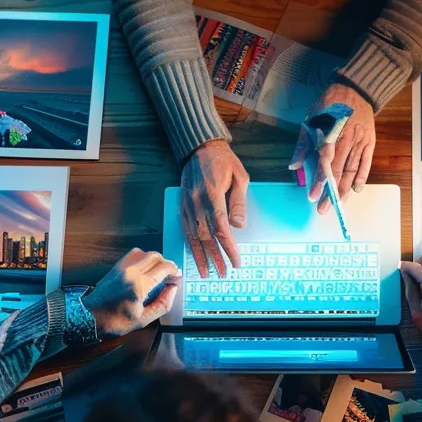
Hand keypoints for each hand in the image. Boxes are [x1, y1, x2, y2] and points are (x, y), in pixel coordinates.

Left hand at [83, 248, 181, 337]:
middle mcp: (131, 272)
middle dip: (166, 263)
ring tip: (157, 272)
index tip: (177, 277)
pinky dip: (142, 259)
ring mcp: (122, 267)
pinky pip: (133, 255)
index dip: (174, 271)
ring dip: (154, 259)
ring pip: (144, 253)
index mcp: (139, 285)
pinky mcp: (116, 268)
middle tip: (170, 275)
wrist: (90, 317)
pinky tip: (144, 270)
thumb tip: (173, 289)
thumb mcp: (143, 319)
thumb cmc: (115, 321)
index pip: (163, 268)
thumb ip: (162, 304)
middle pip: (155, 256)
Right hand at [181, 140, 248, 278]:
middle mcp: (197, 202)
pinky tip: (195, 256)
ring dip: (200, 256)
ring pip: (193, 235)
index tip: (236, 262)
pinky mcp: (182, 205)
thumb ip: (239, 202)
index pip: (221, 227)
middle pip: (206, 236)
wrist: (199, 148)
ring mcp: (187, 205)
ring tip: (207, 273)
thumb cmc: (224, 161)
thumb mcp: (240, 177)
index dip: (228, 247)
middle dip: (215, 257)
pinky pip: (185, 229)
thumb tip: (239, 226)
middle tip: (223, 273)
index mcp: (213, 195)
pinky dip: (190, 244)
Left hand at [289, 83, 375, 214]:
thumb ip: (303, 144)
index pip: (325, 163)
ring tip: (339, 206)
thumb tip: (293, 167)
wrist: (356, 90)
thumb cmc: (329, 104)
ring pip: (353, 170)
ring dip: (345, 190)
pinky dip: (362, 177)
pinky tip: (356, 190)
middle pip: (339, 171)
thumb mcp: (311, 119)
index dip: (319, 181)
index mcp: (332, 133)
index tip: (312, 196)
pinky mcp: (370, 141)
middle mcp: (349, 139)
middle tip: (323, 209)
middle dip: (331, 193)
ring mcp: (361, 141)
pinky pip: (366, 163)